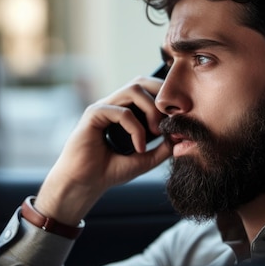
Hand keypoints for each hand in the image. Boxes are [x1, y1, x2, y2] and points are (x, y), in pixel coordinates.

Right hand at [34, 74, 171, 225]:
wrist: (85, 184)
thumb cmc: (110, 171)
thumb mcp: (145, 159)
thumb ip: (162, 148)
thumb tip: (180, 134)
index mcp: (126, 110)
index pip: (149, 89)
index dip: (166, 99)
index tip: (178, 119)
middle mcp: (114, 104)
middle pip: (142, 81)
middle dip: (161, 95)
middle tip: (171, 118)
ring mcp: (104, 107)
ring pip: (133, 89)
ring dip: (151, 109)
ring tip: (156, 132)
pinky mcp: (93, 114)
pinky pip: (121, 112)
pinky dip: (135, 128)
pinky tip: (138, 147)